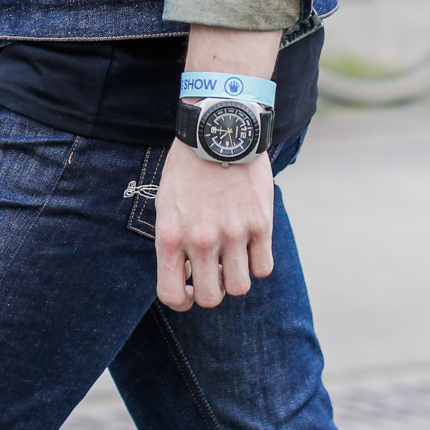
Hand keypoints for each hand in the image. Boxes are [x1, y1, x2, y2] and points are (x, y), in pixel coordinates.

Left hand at [154, 138, 274, 309]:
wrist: (219, 128)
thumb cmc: (188, 166)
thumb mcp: (166, 202)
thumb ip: (173, 241)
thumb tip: (186, 273)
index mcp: (172, 235)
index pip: (171, 294)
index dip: (181, 301)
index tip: (189, 290)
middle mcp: (201, 240)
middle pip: (210, 298)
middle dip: (211, 290)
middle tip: (214, 272)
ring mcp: (233, 233)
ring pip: (239, 288)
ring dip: (236, 278)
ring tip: (233, 257)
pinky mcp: (260, 224)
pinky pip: (263, 268)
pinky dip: (257, 262)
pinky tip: (251, 245)